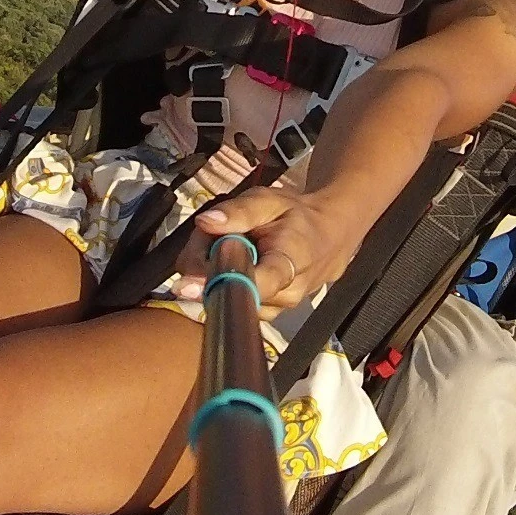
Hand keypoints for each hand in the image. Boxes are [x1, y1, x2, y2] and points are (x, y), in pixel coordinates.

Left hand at [173, 187, 372, 310]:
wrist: (330, 236)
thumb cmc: (298, 216)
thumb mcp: (269, 200)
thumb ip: (239, 212)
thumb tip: (206, 222)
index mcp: (289, 263)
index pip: (254, 282)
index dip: (218, 283)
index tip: (185, 285)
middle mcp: (284, 295)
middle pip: (227, 289)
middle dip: (206, 263)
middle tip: (211, 233)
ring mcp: (275, 309)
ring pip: (225, 297)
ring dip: (213, 272)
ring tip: (228, 244)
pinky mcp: (267, 314)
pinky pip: (232, 301)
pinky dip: (223, 281)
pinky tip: (233, 260)